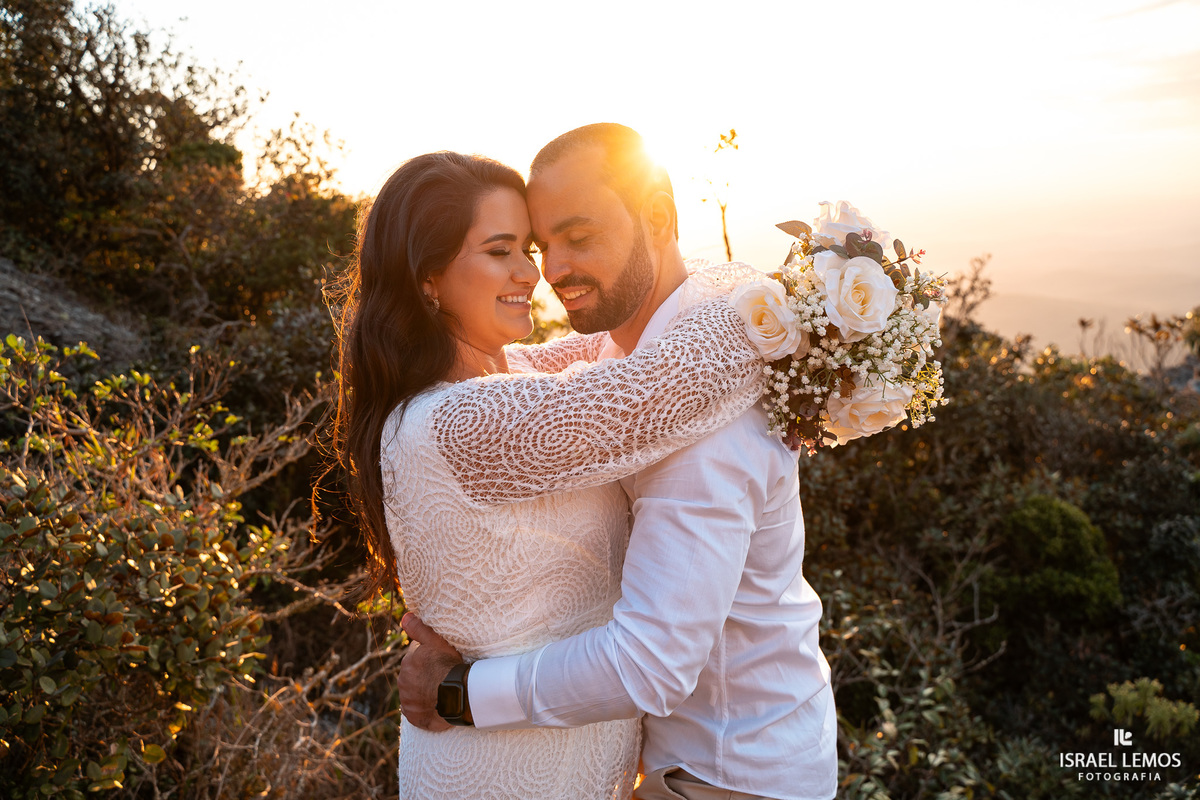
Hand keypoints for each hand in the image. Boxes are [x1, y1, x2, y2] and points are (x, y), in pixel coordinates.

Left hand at [398, 612, 461, 731]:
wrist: (457, 695)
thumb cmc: (449, 666)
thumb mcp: (436, 642)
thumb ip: (419, 628)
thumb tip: (404, 616)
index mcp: (408, 662)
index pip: (416, 658)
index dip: (429, 660)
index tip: (441, 663)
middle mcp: (403, 681)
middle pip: (414, 676)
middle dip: (424, 676)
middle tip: (442, 677)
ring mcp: (407, 699)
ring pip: (414, 693)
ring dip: (424, 692)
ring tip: (441, 692)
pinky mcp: (412, 715)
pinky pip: (416, 710)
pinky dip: (424, 708)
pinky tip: (436, 705)